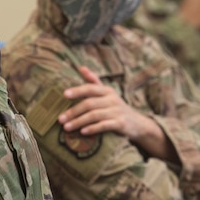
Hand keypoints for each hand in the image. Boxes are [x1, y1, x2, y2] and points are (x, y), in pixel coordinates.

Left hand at [59, 67, 175, 160]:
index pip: (90, 88)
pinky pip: (104, 125)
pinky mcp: (120, 124)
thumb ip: (94, 81)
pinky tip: (83, 132)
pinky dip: (93, 128)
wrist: (138, 124)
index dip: (77, 90)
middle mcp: (112, 99)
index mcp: (107, 91)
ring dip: (79, 121)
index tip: (64, 94)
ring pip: (94, 115)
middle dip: (73, 111)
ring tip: (67, 127)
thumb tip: (81, 68)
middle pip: (89, 104)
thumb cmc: (116, 108)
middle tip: (60, 119)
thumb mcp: (107, 93)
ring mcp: (117, 112)